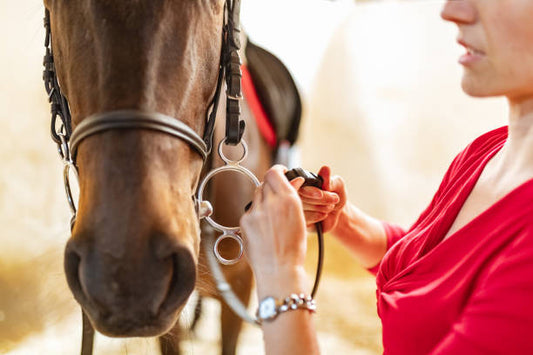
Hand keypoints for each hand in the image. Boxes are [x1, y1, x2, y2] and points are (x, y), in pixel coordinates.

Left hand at [240, 165, 307, 286]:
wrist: (279, 270)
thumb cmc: (293, 249)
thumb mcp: (300, 219)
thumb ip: (293, 198)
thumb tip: (292, 183)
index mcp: (288, 200)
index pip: (275, 172)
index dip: (277, 170)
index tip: (281, 173)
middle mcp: (270, 202)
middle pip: (265, 183)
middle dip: (271, 187)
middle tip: (277, 196)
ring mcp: (255, 212)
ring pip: (257, 196)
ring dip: (264, 200)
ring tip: (272, 216)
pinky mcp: (244, 222)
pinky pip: (250, 211)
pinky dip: (256, 215)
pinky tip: (264, 228)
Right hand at [298, 166, 346, 232]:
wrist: (337, 213)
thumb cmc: (335, 194)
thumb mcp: (337, 185)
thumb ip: (330, 179)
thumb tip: (325, 169)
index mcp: (301, 180)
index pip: (298, 184)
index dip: (309, 191)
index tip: (320, 194)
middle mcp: (294, 192)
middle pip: (300, 197)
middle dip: (319, 200)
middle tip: (335, 199)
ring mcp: (294, 206)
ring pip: (302, 209)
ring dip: (319, 208)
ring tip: (331, 206)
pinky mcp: (297, 219)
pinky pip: (303, 219)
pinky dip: (315, 216)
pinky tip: (324, 214)